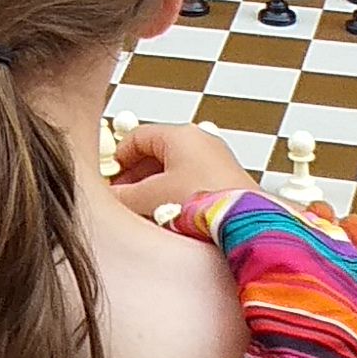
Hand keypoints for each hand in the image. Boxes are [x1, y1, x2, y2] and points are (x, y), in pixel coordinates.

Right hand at [108, 122, 255, 219]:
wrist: (247, 223)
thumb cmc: (208, 200)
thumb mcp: (152, 197)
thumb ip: (124, 196)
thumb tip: (109, 197)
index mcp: (181, 134)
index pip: (136, 137)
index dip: (118, 158)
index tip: (109, 178)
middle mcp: (200, 142)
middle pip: (154, 153)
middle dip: (134, 177)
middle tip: (123, 197)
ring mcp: (215, 160)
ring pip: (171, 170)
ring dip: (153, 188)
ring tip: (143, 210)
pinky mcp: (224, 180)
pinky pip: (189, 181)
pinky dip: (173, 195)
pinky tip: (167, 215)